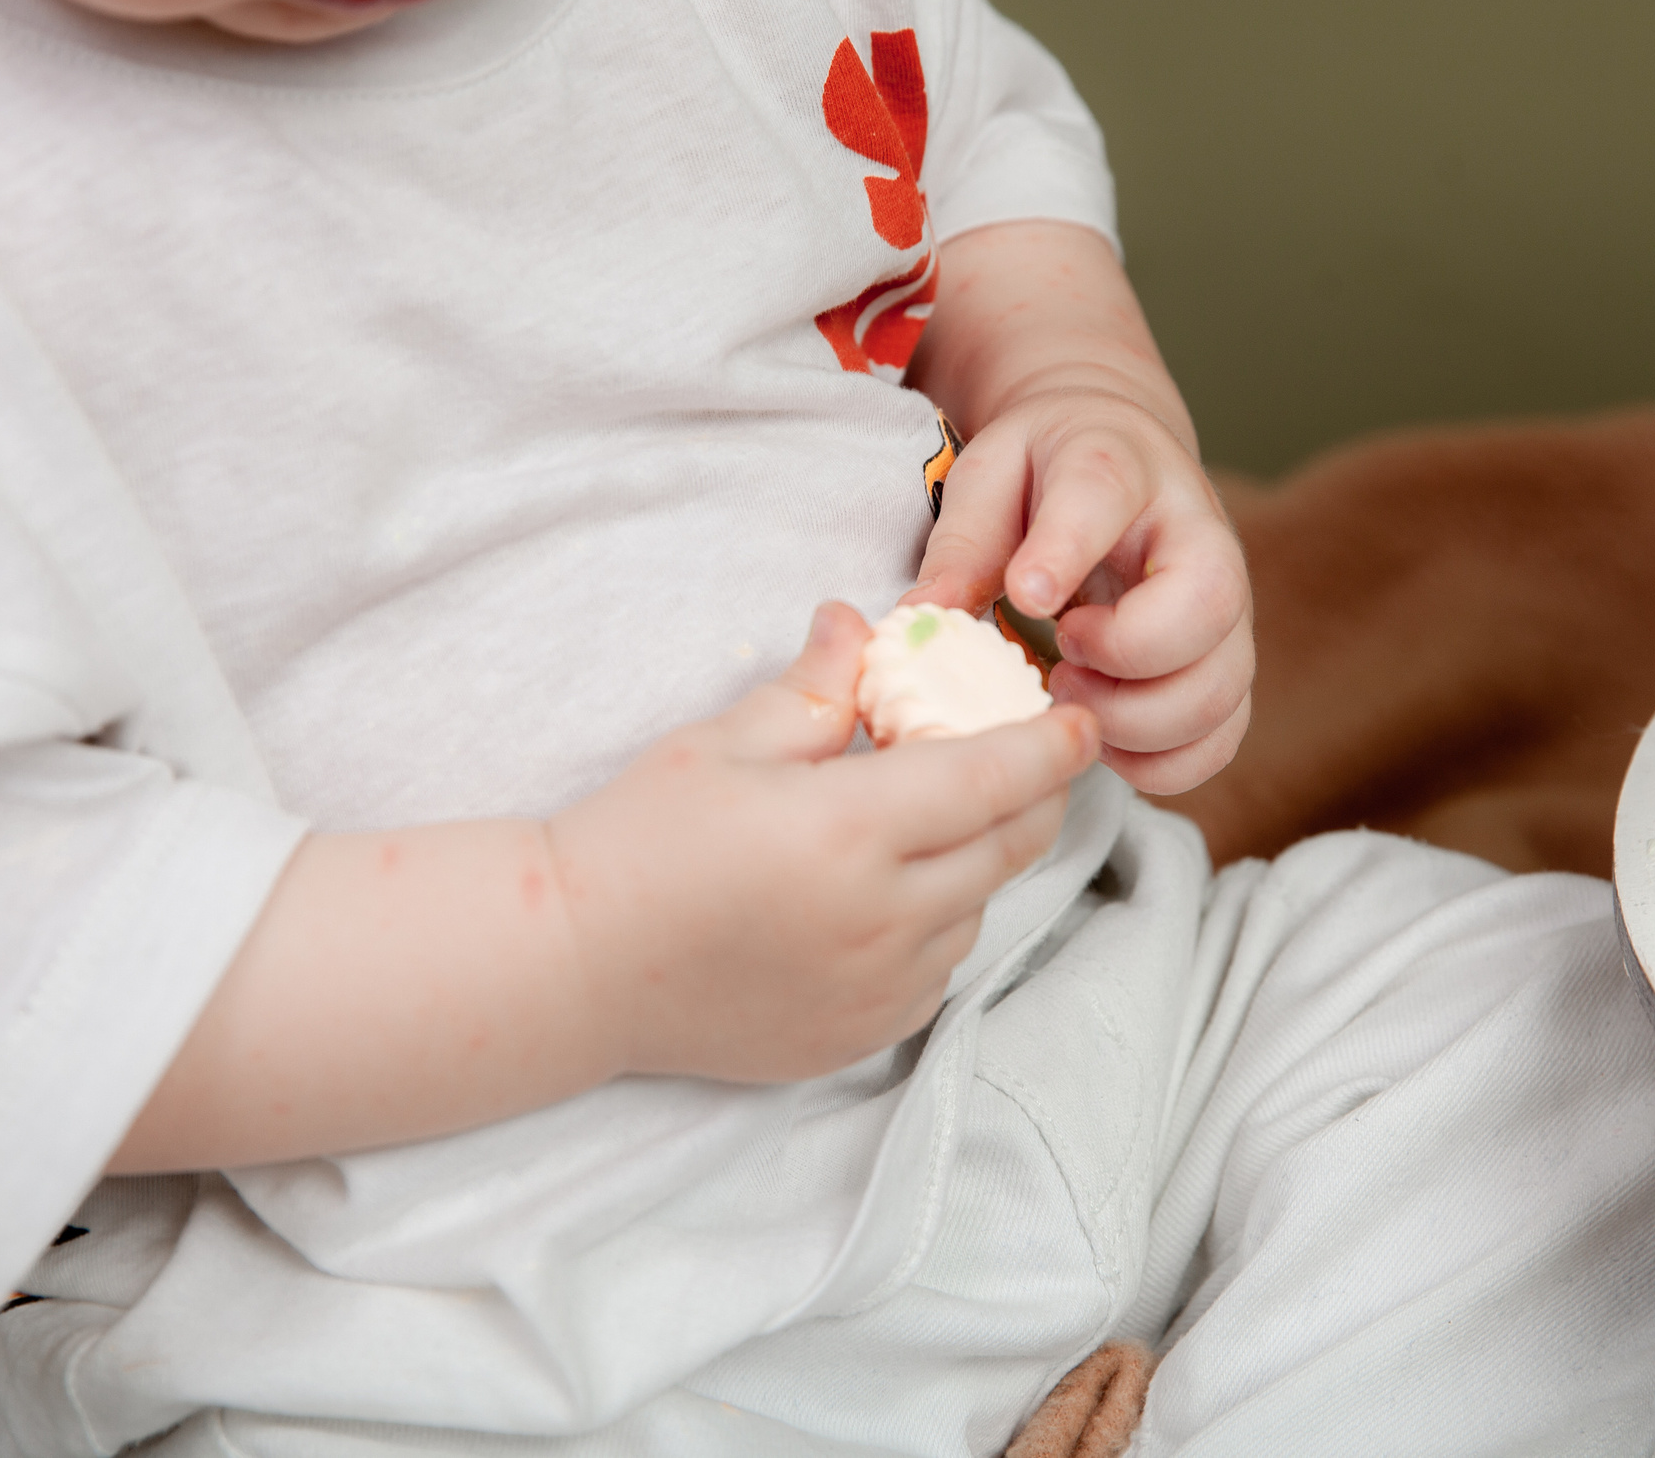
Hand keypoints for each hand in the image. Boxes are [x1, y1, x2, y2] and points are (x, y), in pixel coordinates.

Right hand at [545, 602, 1097, 1083]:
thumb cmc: (638, 839)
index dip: (1051, 747)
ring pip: (977, 908)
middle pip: (1009, 845)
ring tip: (925, 823)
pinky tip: (883, 893)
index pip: (994, 779)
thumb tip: (861, 621)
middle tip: (1024, 755)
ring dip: (977, 860)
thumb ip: (814, 686)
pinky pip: (938, 968)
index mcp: (850, 829)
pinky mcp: (863, 1034)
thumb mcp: (724, 741)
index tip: (1081, 720)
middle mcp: (882, 918)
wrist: (573, 967)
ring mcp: (878, 987)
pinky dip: (936, 922)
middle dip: (1033, 794)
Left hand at [907, 387, 1252, 795]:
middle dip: (1125, 653)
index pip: (1105, 495)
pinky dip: (1158, 763)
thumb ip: (963, 543)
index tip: (1026, 597)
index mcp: (1119, 467)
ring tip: (1068, 695)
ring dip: (1135, 721)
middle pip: (1209, 602)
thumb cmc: (1047, 474)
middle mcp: (1198, 536)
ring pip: (1220, 688)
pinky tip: (1102, 739)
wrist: (1124, 466)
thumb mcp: (989, 477)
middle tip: (1059, 659)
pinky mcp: (1226, 668)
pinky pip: (1220, 738)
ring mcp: (1227, 611)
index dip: (1066, 550)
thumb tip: (922, 618)